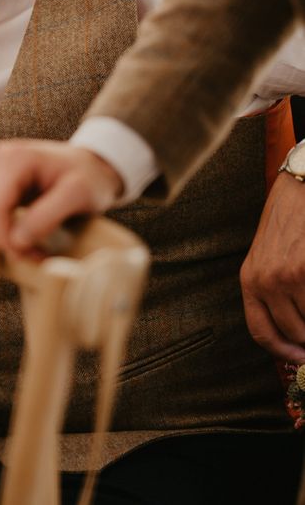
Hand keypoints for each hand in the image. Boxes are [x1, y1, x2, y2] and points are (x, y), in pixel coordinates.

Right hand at [0, 139, 123, 256]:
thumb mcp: (77, 195)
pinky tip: (32, 240)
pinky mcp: (1, 185)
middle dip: (8, 242)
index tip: (33, 257)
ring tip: (38, 250)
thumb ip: (46, 217)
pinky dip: (11, 233)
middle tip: (38, 258)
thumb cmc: (91, 176)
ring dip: (9, 240)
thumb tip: (15, 242)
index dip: (6, 239)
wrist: (96, 166)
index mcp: (14, 159)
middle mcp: (0, 161)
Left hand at [240, 173, 304, 362]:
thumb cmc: (286, 224)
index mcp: (250, 280)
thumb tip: (295, 335)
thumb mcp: (267, 257)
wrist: (300, 191)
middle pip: (293, 333)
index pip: (260, 332)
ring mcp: (290, 277)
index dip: (283, 352)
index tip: (300, 358)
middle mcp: (266, 281)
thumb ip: (272, 292)